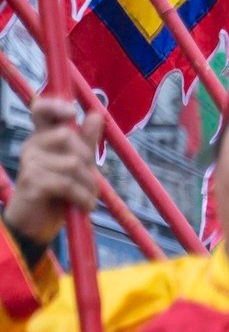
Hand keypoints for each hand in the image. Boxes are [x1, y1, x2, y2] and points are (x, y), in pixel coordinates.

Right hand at [5, 97, 102, 245]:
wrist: (36, 225)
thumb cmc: (57, 194)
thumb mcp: (76, 166)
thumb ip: (85, 142)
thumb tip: (95, 114)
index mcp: (42, 138)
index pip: (41, 110)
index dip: (56, 106)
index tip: (72, 113)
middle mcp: (32, 146)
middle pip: (68, 137)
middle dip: (87, 161)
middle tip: (90, 182)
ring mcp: (30, 163)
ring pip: (72, 163)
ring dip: (89, 185)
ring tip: (87, 197)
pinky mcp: (32, 181)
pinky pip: (67, 184)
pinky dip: (82, 197)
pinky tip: (83, 206)